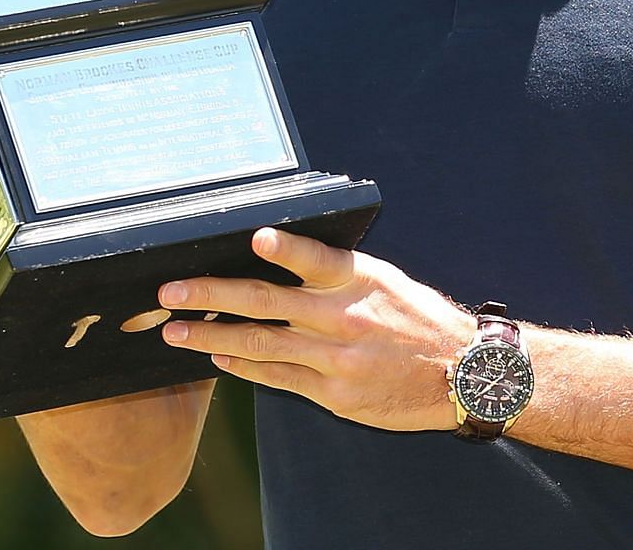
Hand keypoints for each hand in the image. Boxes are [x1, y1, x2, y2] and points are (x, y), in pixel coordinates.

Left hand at [158, 227, 475, 432]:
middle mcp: (344, 318)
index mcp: (359, 281)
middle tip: (170, 291)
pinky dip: (244, 366)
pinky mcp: (334, 393)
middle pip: (267, 302)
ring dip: (210, 336)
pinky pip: (278, 378)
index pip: (315, 259)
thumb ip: (336, 271)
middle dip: (211, 295)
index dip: (285, 249)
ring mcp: (336, 359)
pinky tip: (217, 357)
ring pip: (260, 344)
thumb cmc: (419, 318)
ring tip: (174, 331)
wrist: (462, 373)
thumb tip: (278, 252)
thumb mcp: (386, 279)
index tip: (254, 239)